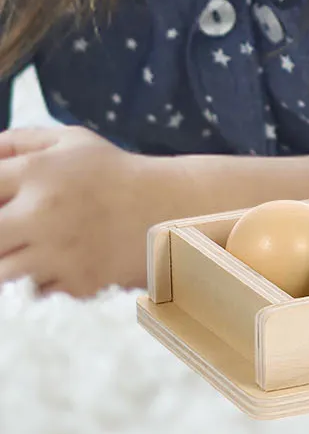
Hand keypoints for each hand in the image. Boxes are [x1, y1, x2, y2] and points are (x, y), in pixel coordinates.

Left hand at [0, 125, 173, 296]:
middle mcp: (43, 211)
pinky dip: (38, 283)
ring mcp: (57, 252)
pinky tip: (56, 264)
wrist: (166, 207)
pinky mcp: (72, 283)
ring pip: (1, 272)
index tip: (4, 203)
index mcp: (39, 172)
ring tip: (32, 248)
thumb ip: (20, 142)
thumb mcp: (72, 140)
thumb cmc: (112, 172)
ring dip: (11, 262)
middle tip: (13, 231)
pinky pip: (33, 292)